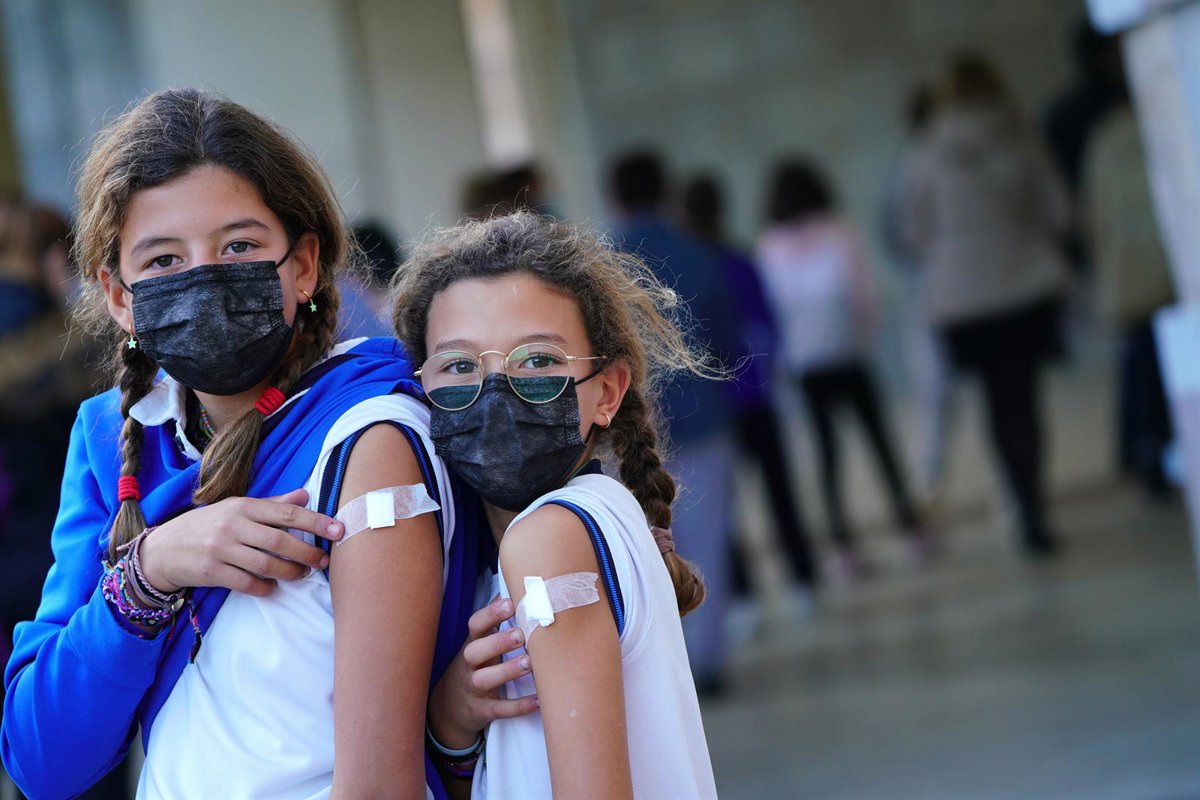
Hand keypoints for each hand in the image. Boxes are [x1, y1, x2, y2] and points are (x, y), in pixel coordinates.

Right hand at [139, 488, 343, 595]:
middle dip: (307, 552)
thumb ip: (272, 504)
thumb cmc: (208, 526)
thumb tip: (305, 495)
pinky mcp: (211, 571)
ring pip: (266, 564)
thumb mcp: (237, 509)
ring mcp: (221, 549)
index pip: (287, 513)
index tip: (339, 530)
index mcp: (243, 506)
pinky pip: (247, 583)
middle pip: (280, 541)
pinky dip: (265, 587)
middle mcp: (233, 525)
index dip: (316, 522)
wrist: (163, 549)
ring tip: (302, 574)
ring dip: (290, 572)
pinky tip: (273, 587)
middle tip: (324, 560)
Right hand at [428, 595, 539, 748]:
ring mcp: (473, 688)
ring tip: (530, 663)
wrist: (449, 709)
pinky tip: (539, 701)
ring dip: (506, 671)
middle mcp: (469, 665)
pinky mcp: (481, 711)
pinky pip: (499, 709)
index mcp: (472, 643)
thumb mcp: (479, 642)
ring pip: (484, 679)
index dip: (491, 613)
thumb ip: (495, 619)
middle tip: (521, 634)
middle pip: (475, 651)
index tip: (510, 602)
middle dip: (497, 642)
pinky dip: (518, 706)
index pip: (475, 625)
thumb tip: (513, 585)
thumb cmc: (475, 666)